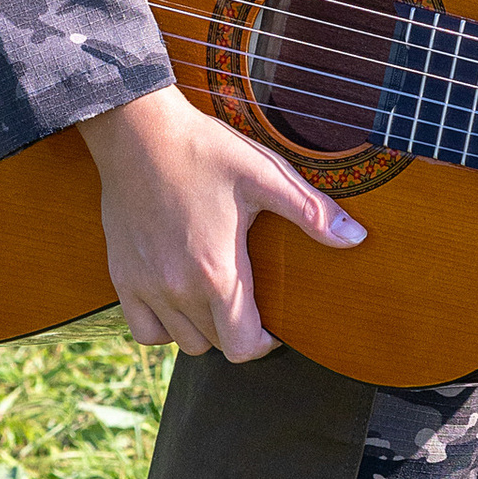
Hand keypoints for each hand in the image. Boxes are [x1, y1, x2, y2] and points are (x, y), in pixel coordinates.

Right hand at [82, 84, 363, 362]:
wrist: (137, 132)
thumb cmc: (203, 151)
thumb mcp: (265, 175)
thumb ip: (310, 211)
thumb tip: (355, 238)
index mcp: (216, 272)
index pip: (243, 347)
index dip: (266, 343)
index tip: (274, 325)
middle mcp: (177, 289)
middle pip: (216, 346)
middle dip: (239, 332)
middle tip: (251, 303)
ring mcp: (145, 286)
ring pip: (181, 341)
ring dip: (204, 330)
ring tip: (218, 298)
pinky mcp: (122, 275)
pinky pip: (145, 330)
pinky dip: (164, 325)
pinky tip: (179, 298)